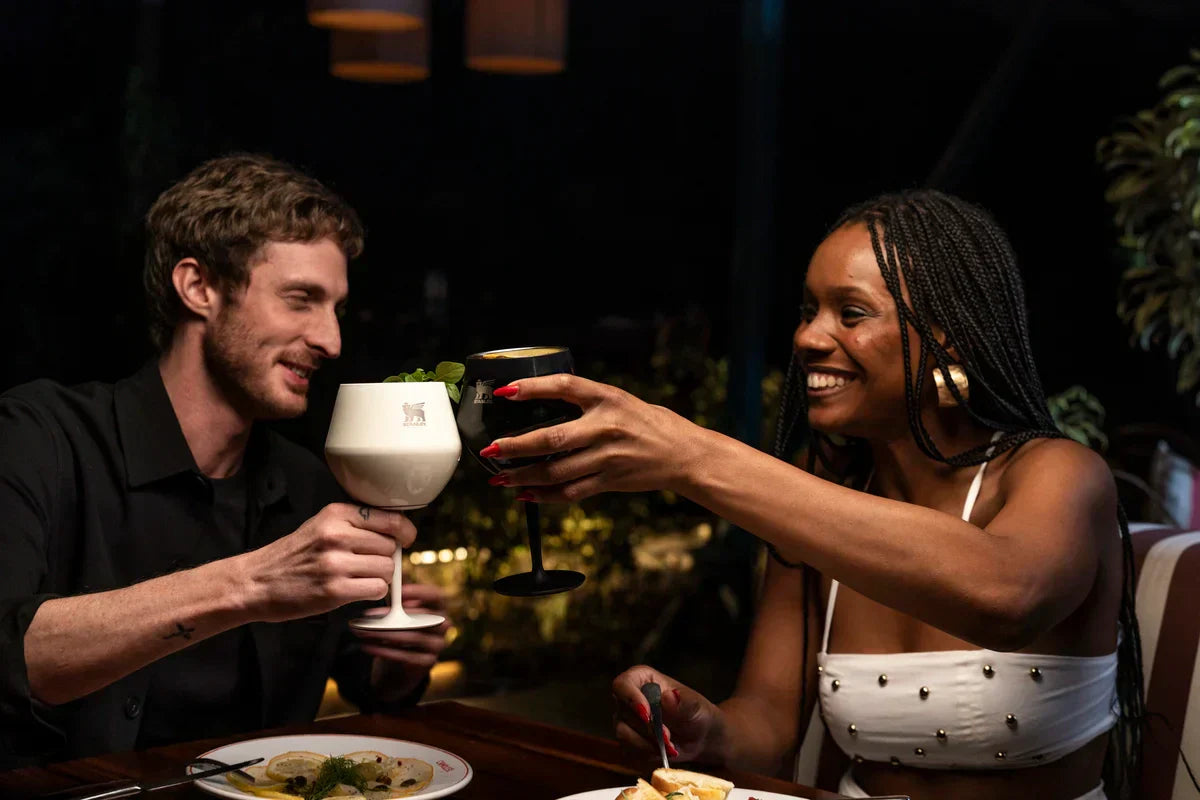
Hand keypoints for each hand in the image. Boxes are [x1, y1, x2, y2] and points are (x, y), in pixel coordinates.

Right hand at [239, 503, 415, 622]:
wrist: (256, 582)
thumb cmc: (292, 556)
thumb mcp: (320, 525)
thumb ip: (354, 524)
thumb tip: (396, 531)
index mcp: (335, 514)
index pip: (390, 519)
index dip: (404, 532)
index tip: (405, 538)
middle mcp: (336, 535)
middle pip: (390, 547)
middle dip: (386, 557)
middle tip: (368, 564)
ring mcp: (335, 563)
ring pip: (387, 569)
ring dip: (380, 577)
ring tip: (360, 578)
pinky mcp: (334, 590)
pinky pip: (377, 589)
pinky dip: (373, 592)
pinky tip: (357, 590)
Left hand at [358, 583, 450, 701]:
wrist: (401, 665)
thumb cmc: (400, 630)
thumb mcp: (400, 611)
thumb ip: (397, 596)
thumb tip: (383, 573)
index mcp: (439, 608)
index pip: (436, 596)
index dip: (420, 593)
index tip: (400, 592)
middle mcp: (443, 626)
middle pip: (422, 618)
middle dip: (394, 616)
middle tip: (369, 615)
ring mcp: (437, 645)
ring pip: (412, 638)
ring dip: (385, 634)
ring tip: (363, 631)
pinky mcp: (427, 663)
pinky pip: (406, 657)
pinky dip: (385, 651)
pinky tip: (368, 646)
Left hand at [482, 375, 705, 502]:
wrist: (684, 454)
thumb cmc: (651, 424)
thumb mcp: (621, 400)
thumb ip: (588, 402)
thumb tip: (546, 403)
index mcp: (608, 398)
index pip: (564, 386)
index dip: (532, 387)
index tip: (506, 392)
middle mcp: (605, 427)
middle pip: (551, 437)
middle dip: (516, 445)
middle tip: (491, 449)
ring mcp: (607, 457)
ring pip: (556, 470)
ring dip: (524, 476)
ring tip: (500, 478)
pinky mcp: (609, 481)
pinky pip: (571, 492)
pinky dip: (545, 495)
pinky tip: (527, 494)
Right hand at [611, 665, 723, 763]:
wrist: (699, 736)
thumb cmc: (697, 713)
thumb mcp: (696, 707)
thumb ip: (683, 702)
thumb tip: (667, 697)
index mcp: (642, 679)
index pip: (622, 685)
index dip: (631, 699)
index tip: (647, 715)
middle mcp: (629, 698)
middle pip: (623, 713)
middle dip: (648, 729)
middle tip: (669, 737)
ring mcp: (625, 720)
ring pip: (623, 734)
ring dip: (648, 743)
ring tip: (670, 746)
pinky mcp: (627, 741)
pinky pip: (628, 750)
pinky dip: (647, 753)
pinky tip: (664, 751)